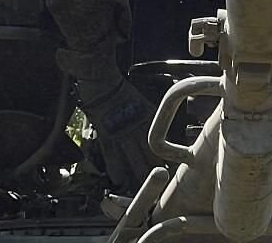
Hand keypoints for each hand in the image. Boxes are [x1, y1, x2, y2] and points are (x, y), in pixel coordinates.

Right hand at [78, 77, 160, 193]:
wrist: (103, 82)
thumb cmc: (122, 91)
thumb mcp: (144, 103)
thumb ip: (151, 118)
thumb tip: (161, 128)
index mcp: (148, 121)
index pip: (159, 146)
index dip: (164, 161)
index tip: (168, 173)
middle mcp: (137, 130)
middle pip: (148, 157)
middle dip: (153, 173)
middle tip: (157, 187)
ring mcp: (121, 134)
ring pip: (132, 161)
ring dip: (136, 176)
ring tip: (139, 189)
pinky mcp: (106, 136)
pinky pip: (112, 157)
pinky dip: (116, 170)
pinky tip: (119, 181)